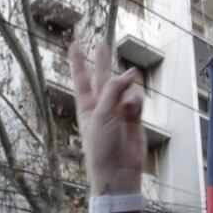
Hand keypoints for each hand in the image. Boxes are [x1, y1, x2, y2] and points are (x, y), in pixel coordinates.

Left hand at [69, 40, 144, 194]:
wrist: (119, 171)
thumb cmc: (102, 147)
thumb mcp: (101, 115)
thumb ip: (114, 90)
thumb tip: (130, 74)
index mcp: (86, 107)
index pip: (81, 79)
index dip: (78, 61)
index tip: (75, 44)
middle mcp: (102, 107)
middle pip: (102, 77)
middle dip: (102, 60)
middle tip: (101, 42)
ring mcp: (119, 111)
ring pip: (126, 88)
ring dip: (128, 92)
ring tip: (127, 107)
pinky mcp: (134, 117)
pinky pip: (137, 99)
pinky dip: (137, 103)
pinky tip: (134, 112)